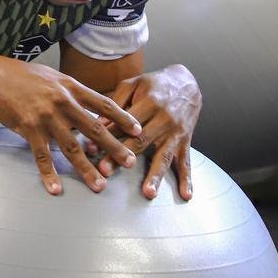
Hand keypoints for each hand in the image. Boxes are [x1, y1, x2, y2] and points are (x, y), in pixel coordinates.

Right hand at [0, 55, 143, 195]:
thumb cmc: (24, 76)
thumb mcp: (54, 76)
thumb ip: (73, 91)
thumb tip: (92, 105)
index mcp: (71, 87)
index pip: (104, 104)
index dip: (123, 118)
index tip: (138, 131)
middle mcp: (63, 102)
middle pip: (94, 129)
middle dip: (114, 148)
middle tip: (130, 163)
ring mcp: (46, 117)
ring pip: (71, 147)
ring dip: (86, 169)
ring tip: (99, 185)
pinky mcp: (29, 129)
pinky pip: (42, 156)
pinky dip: (49, 174)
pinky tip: (56, 189)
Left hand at [90, 65, 201, 199]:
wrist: (187, 83)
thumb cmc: (154, 85)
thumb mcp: (133, 84)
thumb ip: (115, 102)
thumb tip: (99, 123)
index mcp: (150, 102)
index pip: (125, 122)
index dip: (107, 135)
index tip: (90, 149)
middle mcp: (165, 118)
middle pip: (141, 141)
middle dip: (122, 157)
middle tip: (105, 171)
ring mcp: (176, 132)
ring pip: (165, 155)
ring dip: (156, 175)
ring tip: (148, 192)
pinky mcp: (186, 142)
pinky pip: (186, 162)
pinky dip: (188, 180)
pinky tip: (185, 195)